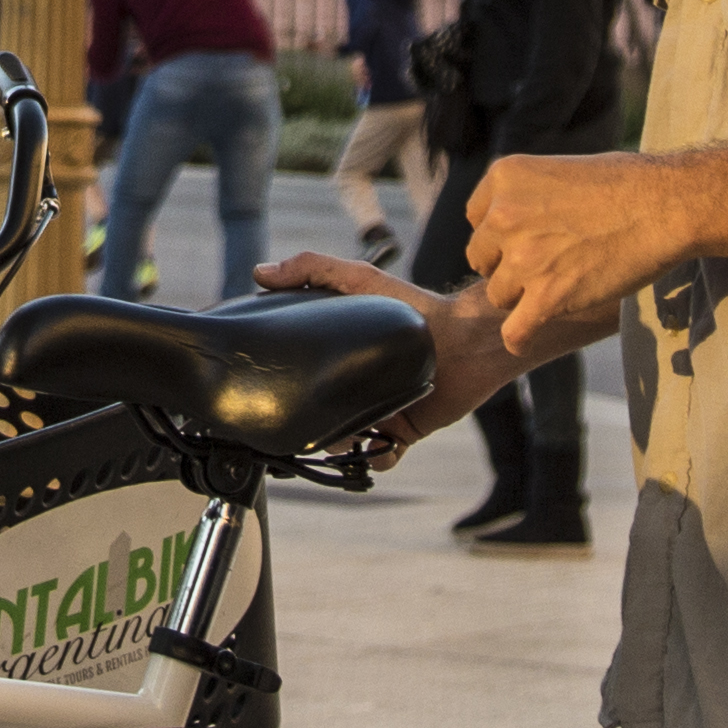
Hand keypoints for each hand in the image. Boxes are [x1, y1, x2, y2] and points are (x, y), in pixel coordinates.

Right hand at [254, 250, 509, 456]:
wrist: (466, 342)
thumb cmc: (414, 306)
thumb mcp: (358, 279)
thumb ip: (311, 269)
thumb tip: (261, 271)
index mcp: (340, 352)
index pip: (303, 371)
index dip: (288, 380)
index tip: (276, 387)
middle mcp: (356, 382)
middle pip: (320, 413)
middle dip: (314, 424)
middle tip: (316, 422)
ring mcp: (379, 407)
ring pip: (346, 440)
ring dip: (342, 444)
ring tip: (350, 433)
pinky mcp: (403, 430)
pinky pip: (382, 456)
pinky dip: (377, 458)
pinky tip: (378, 446)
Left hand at [448, 150, 711, 346]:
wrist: (664, 206)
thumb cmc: (625, 184)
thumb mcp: (558, 170)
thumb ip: (525, 195)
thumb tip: (511, 225)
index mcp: (504, 178)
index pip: (477, 220)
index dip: (502, 235)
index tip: (528, 240)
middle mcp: (503, 216)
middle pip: (483, 259)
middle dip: (509, 265)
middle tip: (547, 266)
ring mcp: (523, 258)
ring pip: (499, 295)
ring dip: (523, 297)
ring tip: (558, 289)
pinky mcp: (547, 296)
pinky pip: (515, 332)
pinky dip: (519, 339)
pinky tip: (525, 340)